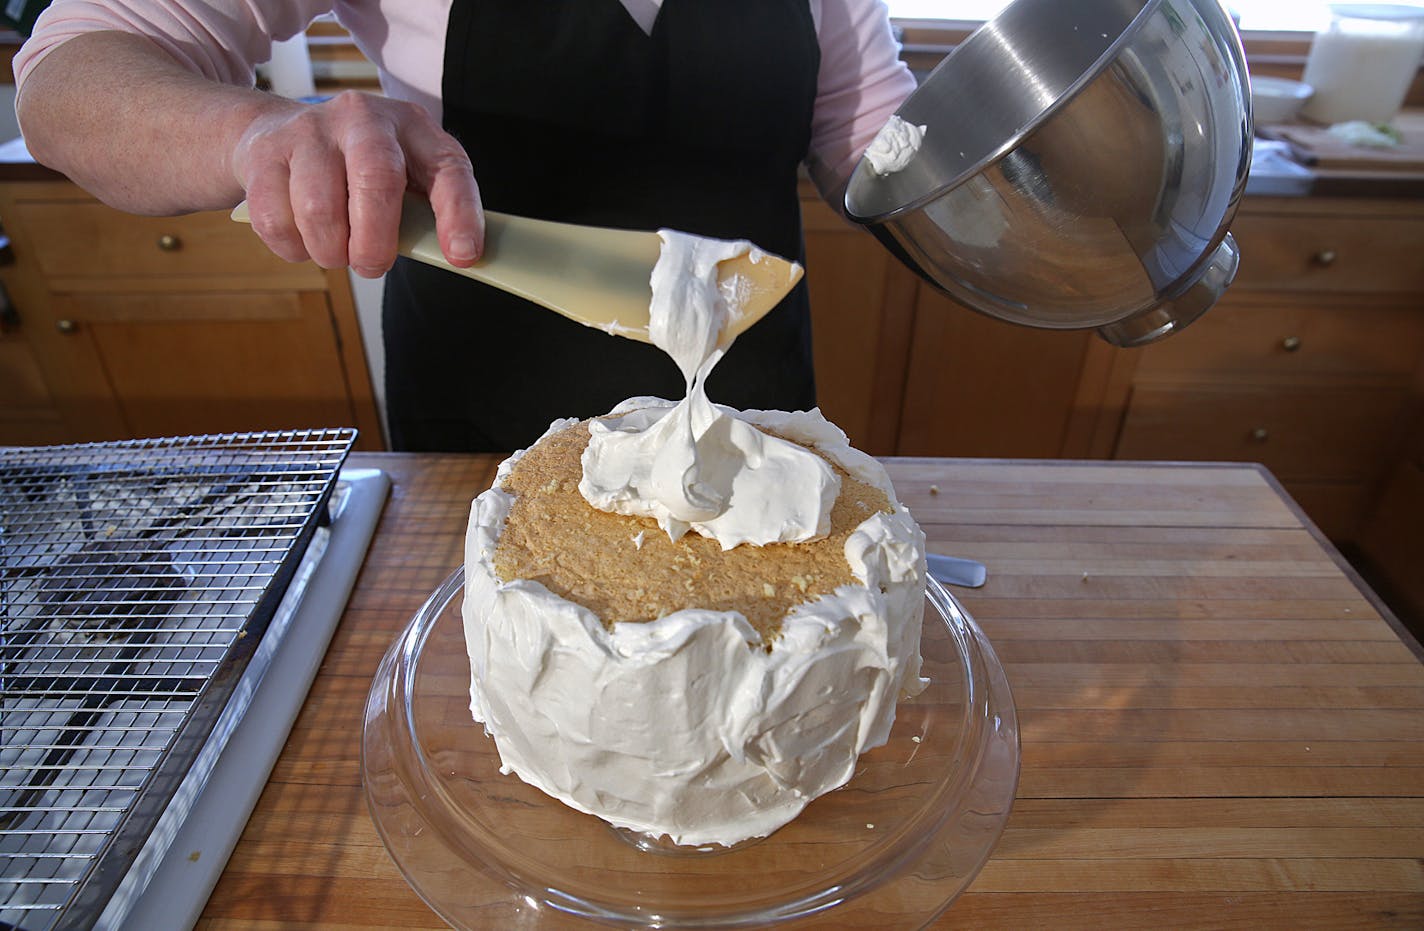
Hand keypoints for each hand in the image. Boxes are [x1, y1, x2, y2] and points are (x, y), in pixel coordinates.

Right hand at [232, 90, 482, 277]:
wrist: (273, 132)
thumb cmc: (354, 170)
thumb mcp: (402, 177)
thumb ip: (426, 214)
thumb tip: (454, 258)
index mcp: (411, 126)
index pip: (448, 169)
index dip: (459, 215)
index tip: (462, 256)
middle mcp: (362, 118)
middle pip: (376, 181)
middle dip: (375, 242)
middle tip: (371, 265)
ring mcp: (309, 130)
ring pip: (319, 209)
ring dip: (330, 251)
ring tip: (335, 251)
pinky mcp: (264, 153)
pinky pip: (276, 220)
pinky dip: (293, 247)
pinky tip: (303, 237)